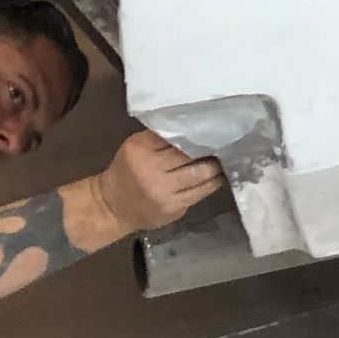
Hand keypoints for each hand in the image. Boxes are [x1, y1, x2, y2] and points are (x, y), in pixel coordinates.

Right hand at [64, 130, 225, 248]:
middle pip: (192, 158)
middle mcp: (152, 173)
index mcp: (140, 151)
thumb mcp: (136, 147)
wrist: (111, 207)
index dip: (198, 134)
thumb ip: (162, 138)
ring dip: (217, 168)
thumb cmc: (127, 170)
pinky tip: (218, 176)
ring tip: (226, 159)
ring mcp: (164, 194)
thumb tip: (197, 127)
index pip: (177, 138)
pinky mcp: (173, 210)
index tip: (214, 128)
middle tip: (227, 143)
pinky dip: (212, 184)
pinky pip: (200, 194)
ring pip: (202, 177)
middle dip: (212, 151)